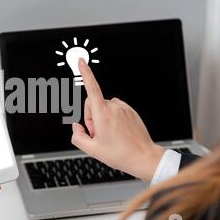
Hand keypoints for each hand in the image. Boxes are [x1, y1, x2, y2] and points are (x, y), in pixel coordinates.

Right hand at [71, 58, 164, 181]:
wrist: (143, 157)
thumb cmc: (120, 154)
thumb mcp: (92, 150)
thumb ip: (77, 136)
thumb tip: (76, 127)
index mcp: (103, 114)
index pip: (91, 88)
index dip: (85, 73)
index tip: (81, 62)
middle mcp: (114, 107)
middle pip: (92, 103)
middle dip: (90, 117)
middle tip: (97, 134)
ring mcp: (123, 108)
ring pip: (103, 107)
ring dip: (101, 118)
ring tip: (109, 135)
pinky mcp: (130, 111)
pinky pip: (114, 109)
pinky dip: (111, 118)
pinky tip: (117, 132)